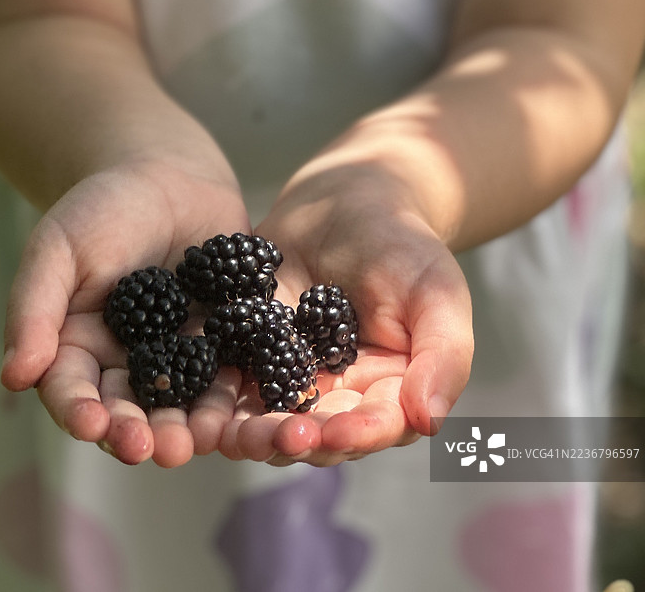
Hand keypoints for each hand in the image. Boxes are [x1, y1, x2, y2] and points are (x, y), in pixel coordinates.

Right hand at [0, 161, 248, 466]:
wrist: (170, 177)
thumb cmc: (102, 208)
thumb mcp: (58, 249)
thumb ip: (35, 309)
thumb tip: (13, 377)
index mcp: (79, 348)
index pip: (73, 391)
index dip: (80, 411)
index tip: (92, 426)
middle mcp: (128, 363)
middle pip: (131, 410)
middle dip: (142, 433)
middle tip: (158, 451)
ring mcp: (179, 357)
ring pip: (183, 403)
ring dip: (191, 426)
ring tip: (200, 441)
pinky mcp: (224, 344)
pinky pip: (231, 374)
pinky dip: (237, 396)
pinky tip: (246, 412)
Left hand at [219, 163, 473, 465]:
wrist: (344, 202)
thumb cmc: (402, 243)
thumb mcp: (436, 292)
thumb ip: (444, 355)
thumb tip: (432, 421)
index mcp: (389, 391)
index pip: (377, 426)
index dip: (359, 434)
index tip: (338, 432)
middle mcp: (337, 396)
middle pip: (318, 435)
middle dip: (300, 441)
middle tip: (284, 437)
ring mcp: (287, 379)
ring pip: (268, 421)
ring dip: (252, 435)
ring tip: (237, 435)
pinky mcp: (246, 355)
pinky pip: (228, 386)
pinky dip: (214, 404)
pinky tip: (199, 413)